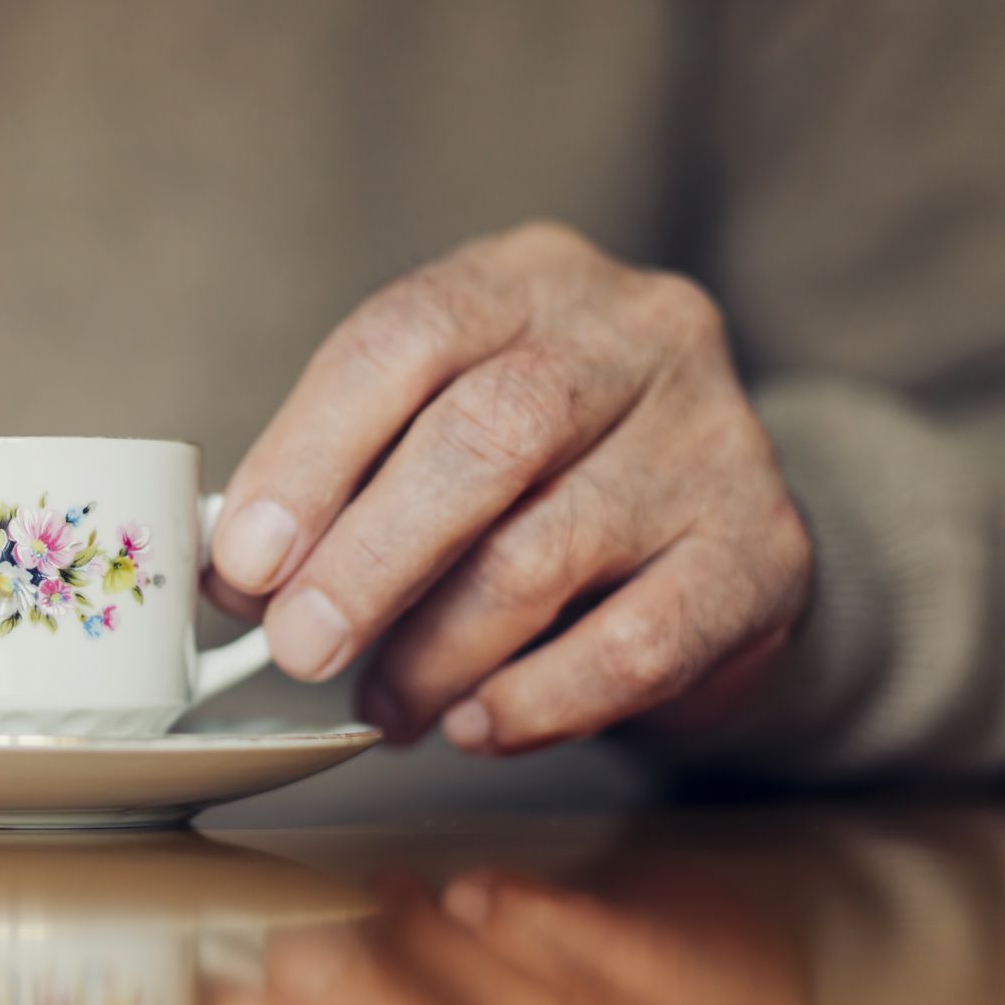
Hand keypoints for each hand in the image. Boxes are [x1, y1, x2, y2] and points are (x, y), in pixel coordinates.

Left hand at [211, 222, 811, 752]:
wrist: (713, 527)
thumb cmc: (536, 474)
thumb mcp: (435, 428)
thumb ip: (346, 478)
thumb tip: (239, 573)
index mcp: (525, 278)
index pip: (403, 338)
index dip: (308, 455)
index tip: (245, 562)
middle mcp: (635, 332)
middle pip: (484, 439)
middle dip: (368, 562)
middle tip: (301, 649)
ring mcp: (715, 436)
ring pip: (544, 554)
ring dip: (436, 652)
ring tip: (384, 704)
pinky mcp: (764, 551)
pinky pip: (634, 646)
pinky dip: (535, 701)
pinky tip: (475, 726)